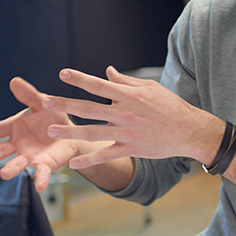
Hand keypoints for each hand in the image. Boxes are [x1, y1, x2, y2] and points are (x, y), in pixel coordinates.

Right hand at [0, 77, 80, 191]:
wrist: (72, 132)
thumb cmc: (52, 117)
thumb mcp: (42, 103)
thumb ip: (29, 95)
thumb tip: (15, 81)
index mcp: (14, 127)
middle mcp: (18, 144)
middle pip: (1, 150)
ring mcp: (29, 156)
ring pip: (17, 163)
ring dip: (10, 169)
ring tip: (4, 174)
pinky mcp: (44, 165)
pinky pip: (41, 173)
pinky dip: (40, 180)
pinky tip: (40, 187)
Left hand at [42, 66, 221, 168]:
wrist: (189, 130)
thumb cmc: (170, 106)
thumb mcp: (150, 88)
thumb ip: (126, 81)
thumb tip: (107, 71)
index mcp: (129, 96)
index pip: (99, 85)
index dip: (80, 79)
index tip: (62, 74)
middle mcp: (125, 113)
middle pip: (89, 108)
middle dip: (66, 105)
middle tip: (46, 102)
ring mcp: (127, 133)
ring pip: (93, 133)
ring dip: (71, 132)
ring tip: (51, 132)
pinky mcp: (131, 148)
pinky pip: (107, 155)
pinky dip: (90, 160)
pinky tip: (74, 163)